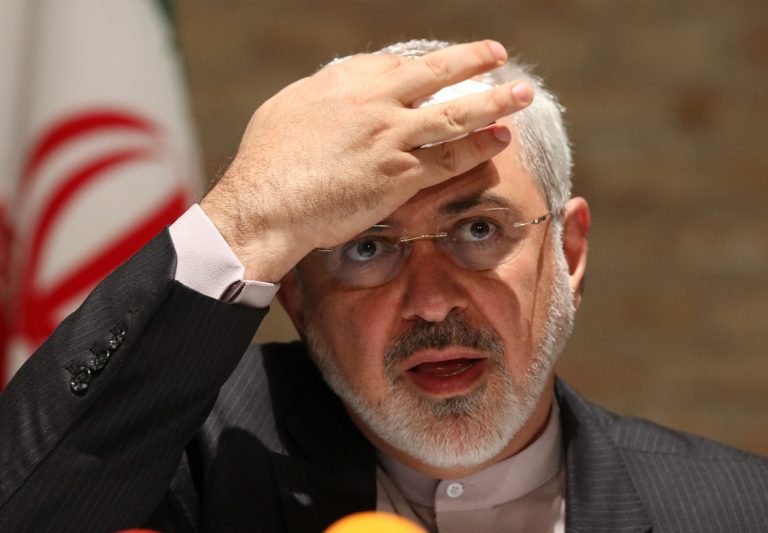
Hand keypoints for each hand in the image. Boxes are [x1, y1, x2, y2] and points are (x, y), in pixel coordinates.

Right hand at [200, 40, 532, 280]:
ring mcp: (392, 137)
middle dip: (473, 60)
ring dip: (494, 102)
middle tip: (498, 55)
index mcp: (346, 81)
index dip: (428, 66)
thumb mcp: (287, 108)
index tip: (445, 65)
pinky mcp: (400, 177)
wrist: (266, 204)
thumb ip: (322, 96)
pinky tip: (500, 139)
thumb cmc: (266, 160)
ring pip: (455, 113)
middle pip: (436, 74)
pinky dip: (478, 148)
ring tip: (523, 94)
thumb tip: (336, 93)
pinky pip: (450, 159)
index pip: (399, 65)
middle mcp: (375, 101)